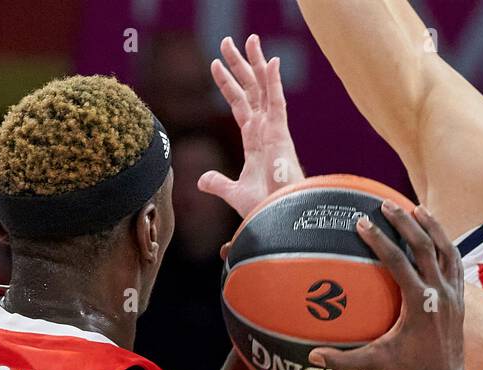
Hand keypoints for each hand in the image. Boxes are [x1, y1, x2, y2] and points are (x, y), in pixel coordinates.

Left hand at [199, 34, 303, 217]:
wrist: (277, 217)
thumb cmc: (264, 208)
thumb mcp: (234, 192)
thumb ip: (218, 183)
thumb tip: (201, 181)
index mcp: (255, 141)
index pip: (239, 106)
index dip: (228, 85)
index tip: (215, 65)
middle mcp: (265, 130)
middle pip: (251, 90)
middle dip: (239, 65)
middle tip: (228, 42)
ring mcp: (274, 130)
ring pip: (263, 89)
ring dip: (255, 64)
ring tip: (248, 39)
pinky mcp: (281, 134)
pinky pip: (277, 102)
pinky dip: (274, 82)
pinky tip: (271, 61)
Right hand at [309, 203, 467, 369]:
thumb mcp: (374, 366)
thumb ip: (342, 361)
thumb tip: (311, 357)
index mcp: (420, 305)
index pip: (397, 262)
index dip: (379, 240)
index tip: (362, 222)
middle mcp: (439, 295)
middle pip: (424, 247)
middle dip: (404, 222)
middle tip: (385, 204)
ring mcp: (453, 296)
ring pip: (446, 250)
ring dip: (432, 227)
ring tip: (416, 209)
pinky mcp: (459, 301)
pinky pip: (454, 264)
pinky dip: (444, 246)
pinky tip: (434, 237)